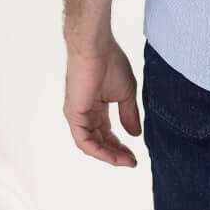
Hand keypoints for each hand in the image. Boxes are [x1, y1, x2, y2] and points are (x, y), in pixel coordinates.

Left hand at [63, 37, 141, 166]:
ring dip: (109, 155)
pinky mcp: (74, 115)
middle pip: (100, 141)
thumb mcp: (126, 93)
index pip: (107, 133)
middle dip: (116, 153)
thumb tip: (135, 135)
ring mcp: (78, 115)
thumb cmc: (110, 62)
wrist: (96, 47)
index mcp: (97, 107)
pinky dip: (99, 151)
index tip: (135, 154)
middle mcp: (86, 113)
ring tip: (126, 161)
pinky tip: (113, 155)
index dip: (121, 145)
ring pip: (92, 145)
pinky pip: (84, 141)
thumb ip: (129, 114)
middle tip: (132, 161)